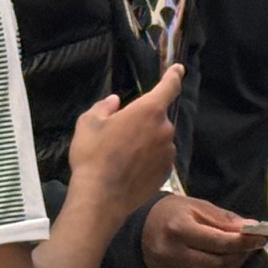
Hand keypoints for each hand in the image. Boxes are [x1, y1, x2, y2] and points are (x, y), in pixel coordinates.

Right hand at [67, 67, 182, 217]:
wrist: (102, 197)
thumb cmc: (94, 155)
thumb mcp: (89, 123)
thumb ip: (104, 107)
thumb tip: (115, 102)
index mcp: (149, 110)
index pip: (169, 87)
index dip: (174, 76)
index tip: (179, 69)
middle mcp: (165, 129)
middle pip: (158, 118)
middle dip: (144, 121)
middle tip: (120, 133)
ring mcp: (168, 153)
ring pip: (158, 139)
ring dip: (146, 141)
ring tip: (122, 156)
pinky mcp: (166, 173)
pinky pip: (159, 158)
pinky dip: (148, 159)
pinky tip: (129, 169)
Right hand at [141, 195, 266, 267]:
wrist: (133, 230)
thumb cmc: (167, 212)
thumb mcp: (195, 206)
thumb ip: (223, 219)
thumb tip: (251, 228)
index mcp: (179, 230)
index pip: (220, 242)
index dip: (245, 241)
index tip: (262, 235)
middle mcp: (174, 254)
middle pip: (219, 264)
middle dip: (242, 255)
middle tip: (254, 244)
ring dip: (234, 266)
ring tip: (242, 252)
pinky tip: (226, 261)